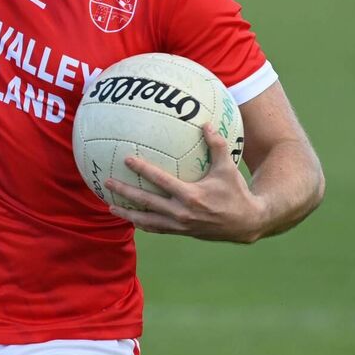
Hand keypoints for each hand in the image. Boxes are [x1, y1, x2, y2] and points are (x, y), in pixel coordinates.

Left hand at [105, 124, 265, 242]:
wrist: (247, 223)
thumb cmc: (236, 192)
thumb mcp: (228, 168)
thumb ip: (216, 146)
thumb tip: (206, 123)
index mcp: (192, 196)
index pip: (161, 180)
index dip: (143, 170)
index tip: (126, 159)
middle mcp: (182, 212)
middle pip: (146, 202)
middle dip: (125, 192)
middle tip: (107, 182)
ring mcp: (180, 225)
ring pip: (147, 220)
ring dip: (128, 213)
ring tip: (110, 205)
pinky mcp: (181, 232)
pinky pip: (157, 228)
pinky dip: (142, 223)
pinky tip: (130, 218)